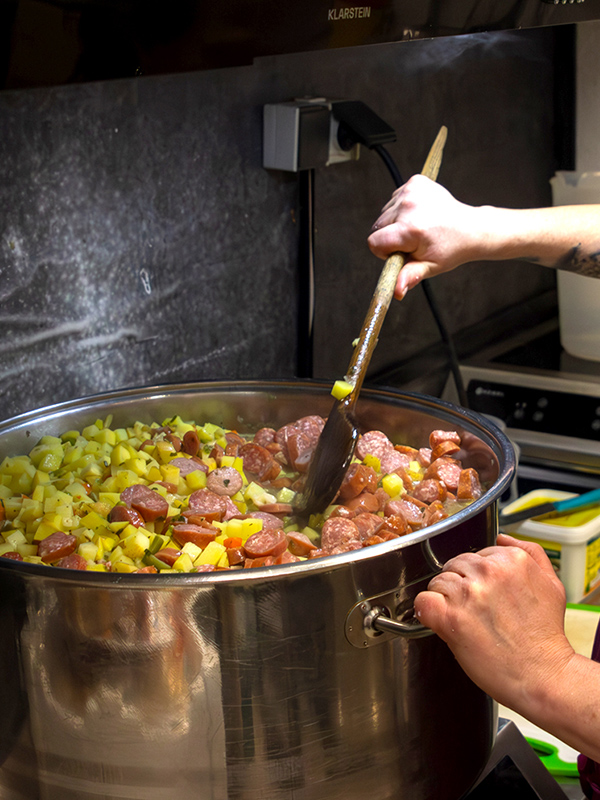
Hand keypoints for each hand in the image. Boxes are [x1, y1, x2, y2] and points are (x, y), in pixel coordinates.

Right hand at [368, 175, 481, 297]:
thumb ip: (409, 277)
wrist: (471, 227)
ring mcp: (412, 191)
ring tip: (419, 227)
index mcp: (411, 229)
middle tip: (413, 241)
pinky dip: (403, 209)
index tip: (400, 253)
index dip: (383, 251)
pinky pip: (395, 200)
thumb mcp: (430, 267)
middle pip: (377, 226)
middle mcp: (409, 207)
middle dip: (390, 237)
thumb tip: (397, 292)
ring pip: (385, 213)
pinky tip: (420, 214)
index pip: (374, 241)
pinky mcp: (415, 182)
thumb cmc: (450, 249)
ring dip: (396, 222)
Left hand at [414, 534, 574, 710]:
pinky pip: (423, 602)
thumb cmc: (545, 636)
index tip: (483, 594)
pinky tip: (440, 622)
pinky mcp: (451, 617)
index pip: (476, 555)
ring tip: (464, 620)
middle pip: (454, 565)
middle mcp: (488, 571)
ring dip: (445, 600)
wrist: (543, 675)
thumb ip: (530, 552)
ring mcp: (469, 593)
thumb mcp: (551, 584)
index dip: (476, 577)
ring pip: (438, 582)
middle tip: (474, 610)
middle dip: (459, 586)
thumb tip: (502, 538)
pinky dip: (426, 611)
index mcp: (511, 559)